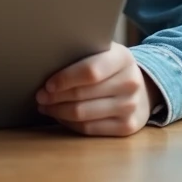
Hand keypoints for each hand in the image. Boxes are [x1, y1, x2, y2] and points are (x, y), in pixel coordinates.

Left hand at [36, 42, 157, 136]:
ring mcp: (130, 107)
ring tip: (45, 106)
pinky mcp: (127, 127)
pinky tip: (60, 116)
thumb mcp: (103, 52)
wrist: (142, 89)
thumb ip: (83, 54)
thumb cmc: (111, 68)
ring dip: (58, 111)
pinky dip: (69, 124)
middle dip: (55, 97)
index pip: (90, 72)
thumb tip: (46, 63)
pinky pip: (89, 129)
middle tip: (40, 96)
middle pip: (82, 95)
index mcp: (122, 58)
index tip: (47, 84)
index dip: (65, 79)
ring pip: (83, 114)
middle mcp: (130, 83)